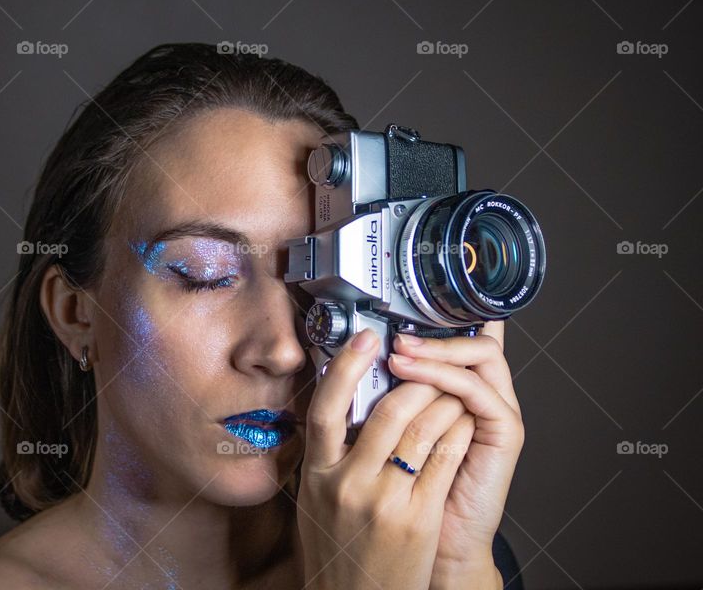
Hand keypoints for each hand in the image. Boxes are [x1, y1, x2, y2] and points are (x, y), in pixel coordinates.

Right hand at [297, 328, 475, 589]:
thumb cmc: (336, 549)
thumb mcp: (316, 499)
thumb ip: (328, 456)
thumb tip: (342, 406)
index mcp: (318, 476)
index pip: (324, 409)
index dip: (345, 368)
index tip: (364, 339)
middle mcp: (349, 485)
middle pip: (388, 411)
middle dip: (416, 379)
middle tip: (426, 363)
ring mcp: (386, 501)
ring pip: (425, 428)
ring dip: (445, 399)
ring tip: (452, 389)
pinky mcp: (420, 517)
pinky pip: (446, 457)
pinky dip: (458, 431)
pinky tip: (463, 421)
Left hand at [387, 321, 522, 588]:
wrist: (437, 549)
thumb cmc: (409, 493)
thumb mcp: (386, 437)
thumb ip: (379, 398)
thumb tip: (346, 358)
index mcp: (455, 393)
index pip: (458, 338)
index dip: (441, 314)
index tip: (404, 302)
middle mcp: (482, 395)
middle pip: (471, 338)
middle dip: (429, 332)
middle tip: (392, 333)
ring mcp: (498, 410)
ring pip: (477, 356)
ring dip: (433, 351)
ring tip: (395, 354)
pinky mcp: (506, 432)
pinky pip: (478, 391)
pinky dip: (445, 376)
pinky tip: (413, 374)